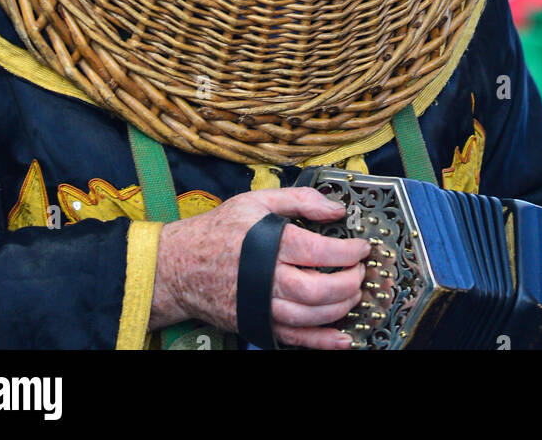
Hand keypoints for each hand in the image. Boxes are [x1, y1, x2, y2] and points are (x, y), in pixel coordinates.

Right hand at [149, 186, 369, 348]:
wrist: (179, 266)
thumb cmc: (218, 231)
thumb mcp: (256, 201)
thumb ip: (298, 200)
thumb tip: (335, 206)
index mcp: (269, 243)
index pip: (319, 250)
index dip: (348, 250)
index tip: (361, 247)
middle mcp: (267, 278)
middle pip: (319, 289)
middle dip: (349, 282)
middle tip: (361, 272)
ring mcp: (262, 306)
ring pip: (310, 317)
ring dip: (340, 308)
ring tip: (354, 294)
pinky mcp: (258, 325)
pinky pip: (295, 340)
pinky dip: (322, 342)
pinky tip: (342, 337)